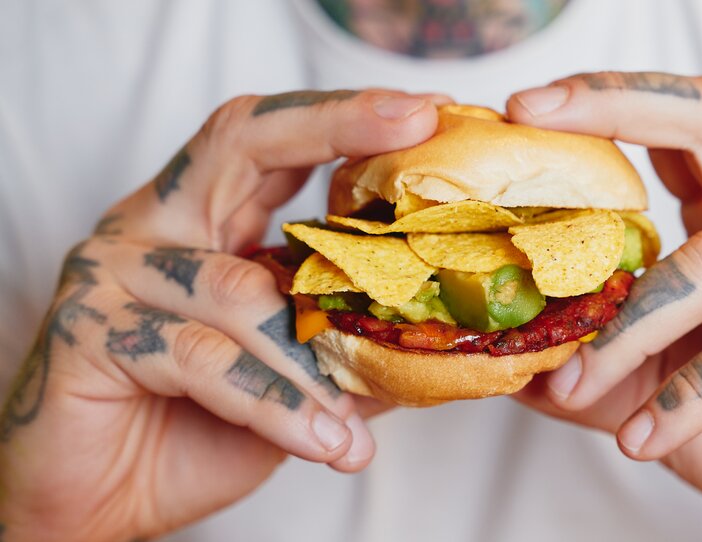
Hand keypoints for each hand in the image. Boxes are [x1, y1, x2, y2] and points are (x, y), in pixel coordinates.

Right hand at [0, 89, 443, 540]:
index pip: (271, 141)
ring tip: (357, 423)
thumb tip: (435, 337)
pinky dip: (272, 402)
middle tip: (415, 124)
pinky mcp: (87, 330)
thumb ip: (346, 343)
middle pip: (242, 143)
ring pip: (240, 288)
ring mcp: (113, 268)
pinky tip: (320, 440)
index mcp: (201, 221)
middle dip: (335, 127)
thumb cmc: (192, 432)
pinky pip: (201, 356)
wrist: (97, 505)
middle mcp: (155, 224)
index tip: (422, 110)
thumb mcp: (288, 378)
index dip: (345, 117)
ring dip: (313, 362)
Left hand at [507, 72, 701, 540]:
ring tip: (574, 389)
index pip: (681, 126)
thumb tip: (499, 350)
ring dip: (627, 334)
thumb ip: (586, 360)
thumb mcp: (648, 390)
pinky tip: (645, 438)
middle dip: (616, 106)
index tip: (524, 106)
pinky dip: (689, 396)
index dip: (606, 100)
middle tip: (531, 115)